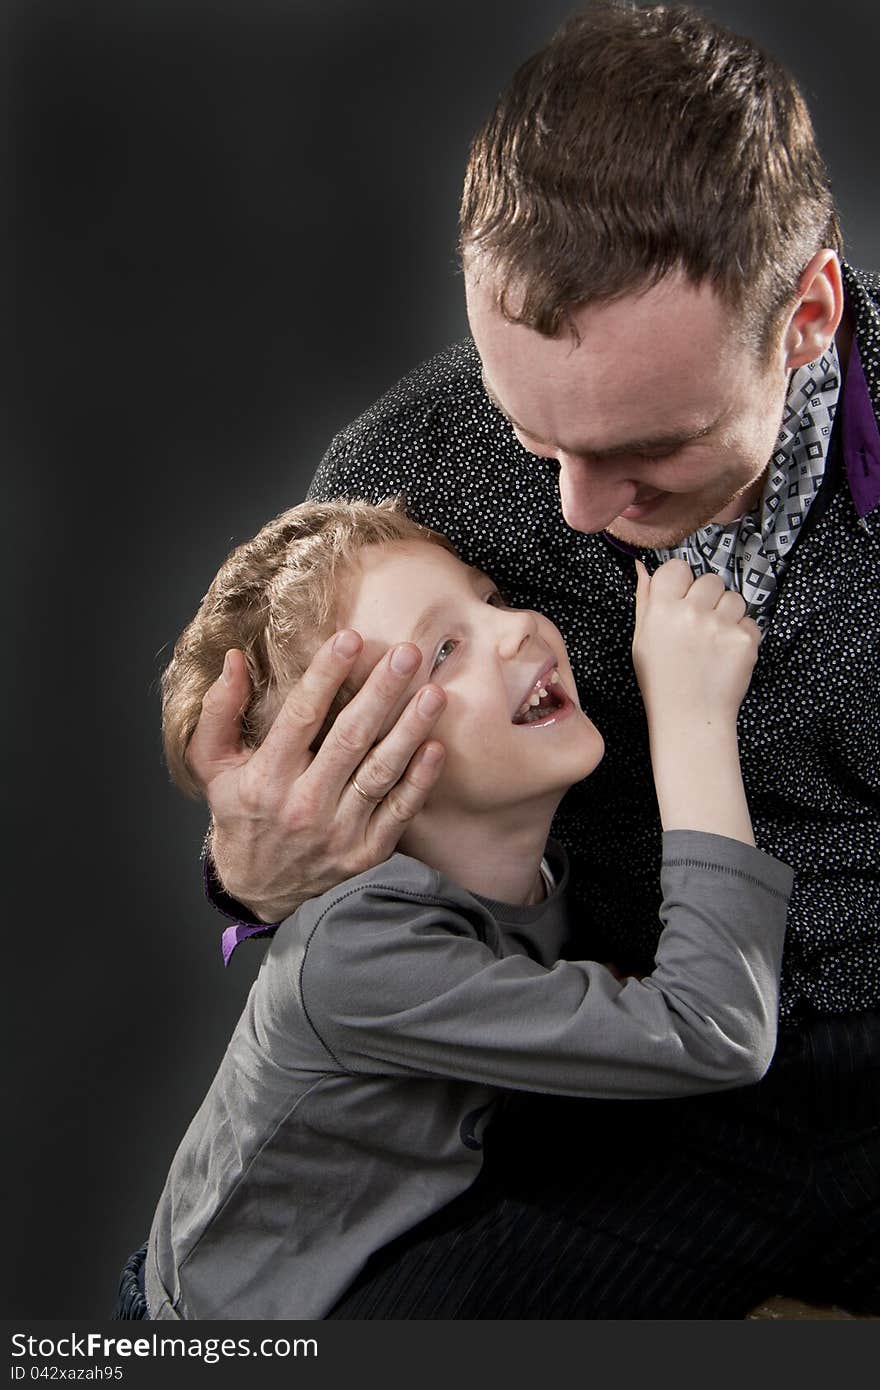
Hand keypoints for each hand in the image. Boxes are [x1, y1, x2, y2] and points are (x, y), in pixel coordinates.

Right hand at [186, 631, 446, 921]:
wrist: (261, 892)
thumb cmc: (241, 816)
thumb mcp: (213, 767)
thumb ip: (218, 713)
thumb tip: (232, 661)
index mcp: (265, 779)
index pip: (300, 717)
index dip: (325, 675)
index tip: (350, 638)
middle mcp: (303, 806)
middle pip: (349, 739)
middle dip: (381, 693)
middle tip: (408, 654)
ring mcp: (338, 832)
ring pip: (380, 774)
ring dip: (409, 731)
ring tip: (433, 694)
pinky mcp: (366, 853)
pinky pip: (399, 812)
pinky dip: (420, 781)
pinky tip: (436, 747)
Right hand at [631, 559, 759, 843]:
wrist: (690, 719)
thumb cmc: (661, 681)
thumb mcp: (641, 640)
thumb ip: (645, 600)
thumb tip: (642, 567)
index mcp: (661, 609)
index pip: (678, 567)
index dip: (682, 583)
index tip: (682, 601)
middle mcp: (691, 613)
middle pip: (710, 579)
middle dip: (708, 599)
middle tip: (700, 627)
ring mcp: (721, 626)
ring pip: (734, 598)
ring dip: (728, 615)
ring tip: (714, 642)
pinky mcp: (745, 641)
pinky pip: (750, 623)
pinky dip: (742, 637)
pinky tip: (726, 656)